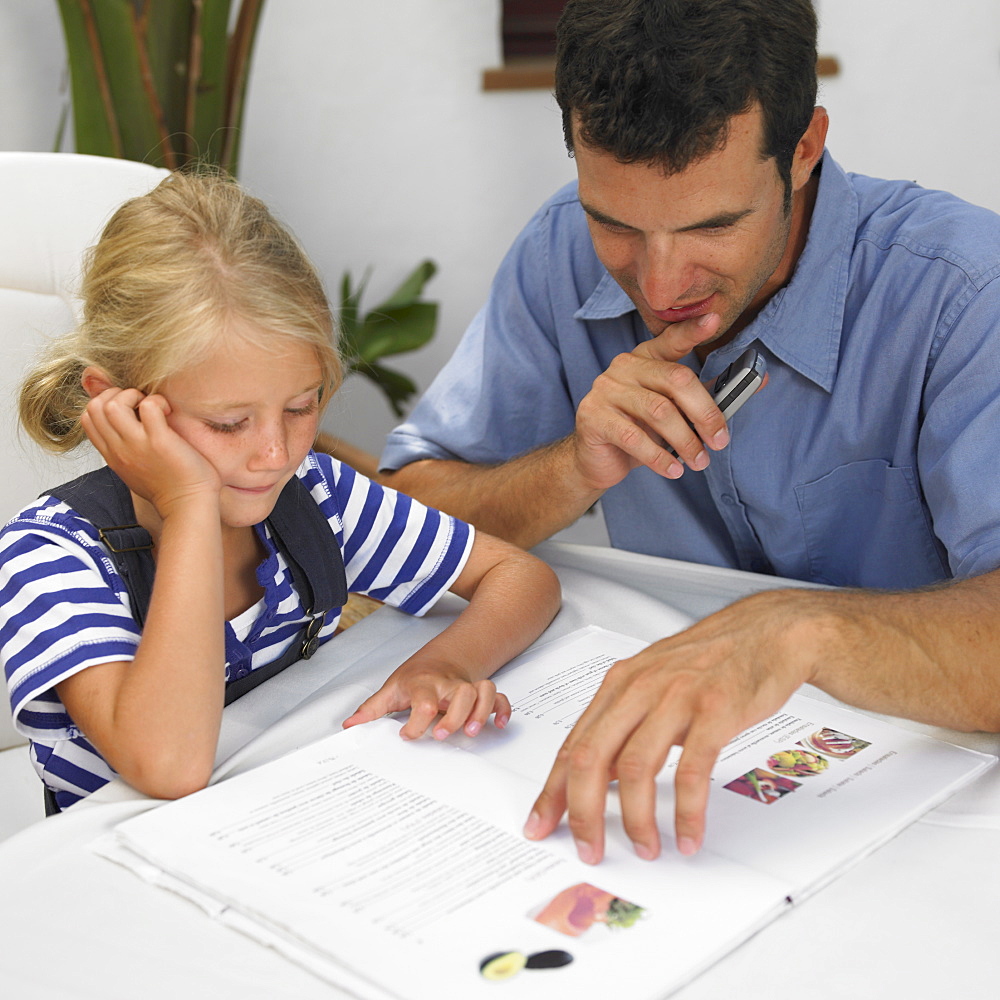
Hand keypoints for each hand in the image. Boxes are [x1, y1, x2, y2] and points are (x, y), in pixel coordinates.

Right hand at [81, 387, 221, 517]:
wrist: (188, 507)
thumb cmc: (170, 488)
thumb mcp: (135, 469)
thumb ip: (126, 450)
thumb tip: (126, 430)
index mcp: (112, 455)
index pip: (87, 419)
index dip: (104, 403)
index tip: (129, 409)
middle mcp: (119, 449)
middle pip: (93, 408)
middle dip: (115, 395)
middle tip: (140, 403)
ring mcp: (137, 445)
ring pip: (111, 405)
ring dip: (133, 395)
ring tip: (152, 406)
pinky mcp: (159, 441)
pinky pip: (148, 406)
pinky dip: (158, 401)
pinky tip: (168, 412)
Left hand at [343, 660, 511, 740]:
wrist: (438, 661)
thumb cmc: (415, 679)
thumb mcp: (391, 690)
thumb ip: (372, 710)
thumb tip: (350, 726)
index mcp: (424, 684)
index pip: (424, 700)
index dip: (417, 721)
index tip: (407, 735)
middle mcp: (448, 685)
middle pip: (461, 692)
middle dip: (455, 716)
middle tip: (442, 736)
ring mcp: (466, 687)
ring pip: (483, 690)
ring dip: (481, 711)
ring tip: (472, 732)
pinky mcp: (480, 694)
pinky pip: (499, 696)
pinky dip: (503, 709)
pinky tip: (498, 725)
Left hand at [523, 590, 818, 862]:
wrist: (767, 632)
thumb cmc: (711, 660)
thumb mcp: (655, 682)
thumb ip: (626, 723)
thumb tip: (603, 777)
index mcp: (619, 684)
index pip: (573, 744)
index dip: (553, 790)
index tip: (541, 823)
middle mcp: (640, 688)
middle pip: (591, 757)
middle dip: (583, 812)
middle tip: (589, 849)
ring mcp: (676, 698)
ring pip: (635, 768)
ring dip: (635, 819)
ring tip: (645, 848)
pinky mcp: (715, 711)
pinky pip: (691, 771)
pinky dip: (686, 811)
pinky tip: (687, 835)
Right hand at [572, 312, 734, 490]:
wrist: (597, 459)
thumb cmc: (641, 430)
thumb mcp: (675, 411)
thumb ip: (710, 395)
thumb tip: (760, 381)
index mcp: (646, 357)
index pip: (672, 339)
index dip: (693, 330)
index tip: (715, 320)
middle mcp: (624, 366)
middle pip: (675, 380)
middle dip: (705, 413)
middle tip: (720, 440)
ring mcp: (606, 389)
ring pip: (658, 411)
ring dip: (685, 441)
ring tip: (699, 462)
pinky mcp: (593, 417)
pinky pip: (633, 437)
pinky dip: (659, 458)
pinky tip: (674, 470)